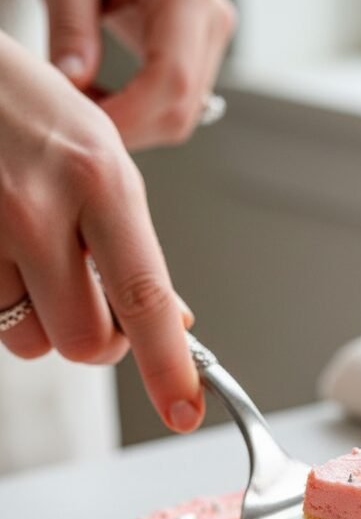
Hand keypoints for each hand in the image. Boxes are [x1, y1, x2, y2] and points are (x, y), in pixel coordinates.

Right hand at [0, 35, 202, 431]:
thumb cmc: (24, 108)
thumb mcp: (99, 159)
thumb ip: (134, 246)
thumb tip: (175, 324)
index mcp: (100, 181)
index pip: (145, 298)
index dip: (168, 367)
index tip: (184, 411)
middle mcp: (39, 207)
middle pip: (84, 340)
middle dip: (95, 340)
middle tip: (90, 301)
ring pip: (31, 341)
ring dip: (42, 322)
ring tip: (33, 262)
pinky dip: (5, 305)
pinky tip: (3, 254)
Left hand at [33, 0, 235, 150]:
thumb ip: (69, 25)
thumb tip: (74, 82)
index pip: (172, 79)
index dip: (131, 115)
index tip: (87, 126)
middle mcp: (211, 16)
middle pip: (181, 108)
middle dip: (128, 126)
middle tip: (75, 114)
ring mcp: (213, 37)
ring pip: (182, 115)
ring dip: (133, 124)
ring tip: (88, 98)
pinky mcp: (204, 52)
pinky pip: (180, 105)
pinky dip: (142, 115)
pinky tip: (108, 97)